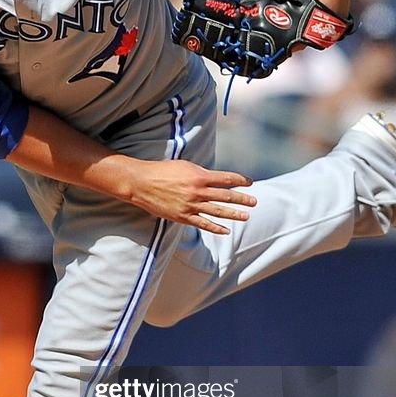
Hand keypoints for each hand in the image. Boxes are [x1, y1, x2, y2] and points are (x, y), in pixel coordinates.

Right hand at [127, 158, 255, 234]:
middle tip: (254, 201)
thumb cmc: (162, 171)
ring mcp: (190, 206)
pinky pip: (203, 224)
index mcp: (199, 176)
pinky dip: (215, 228)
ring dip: (234, 214)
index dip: (239, 180)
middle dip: (242, 199)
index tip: (250, 182)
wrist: (141, 183)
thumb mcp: (184, 166)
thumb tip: (215, 179)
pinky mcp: (182, 217)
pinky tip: (226, 230)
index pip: (225, 178)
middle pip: (225, 195)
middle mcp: (197, 191)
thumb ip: (201, 173)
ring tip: (246, 216)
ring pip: (217, 211)